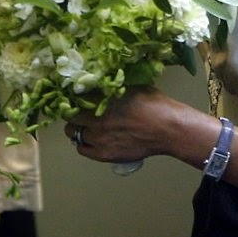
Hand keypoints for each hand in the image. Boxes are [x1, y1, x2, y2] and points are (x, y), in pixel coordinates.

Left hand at [62, 87, 186, 165]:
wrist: (167, 128)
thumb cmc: (155, 105)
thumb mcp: (132, 86)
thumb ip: (113, 87)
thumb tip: (101, 83)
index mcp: (102, 98)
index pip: (73, 97)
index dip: (72, 98)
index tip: (75, 98)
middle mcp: (96, 118)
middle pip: (70, 116)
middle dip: (74, 113)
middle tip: (80, 112)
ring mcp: (99, 138)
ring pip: (74, 134)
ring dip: (79, 129)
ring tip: (88, 127)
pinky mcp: (104, 154)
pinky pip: (83, 150)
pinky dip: (84, 144)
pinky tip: (93, 140)